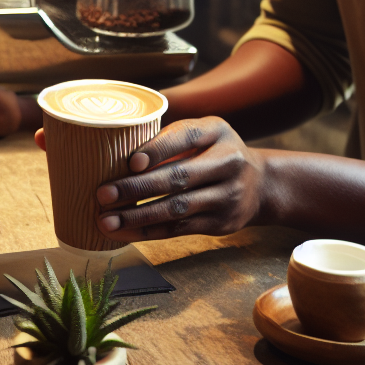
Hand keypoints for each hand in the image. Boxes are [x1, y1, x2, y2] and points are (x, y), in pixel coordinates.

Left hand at [92, 117, 268, 242]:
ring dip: (137, 216)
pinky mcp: (221, 224)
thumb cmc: (216, 152)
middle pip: (178, 177)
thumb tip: (114, 153)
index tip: (130, 162)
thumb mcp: (205, 133)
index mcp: (218, 132)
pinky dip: (149, 232)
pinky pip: (180, 229)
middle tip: (103, 194)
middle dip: (137, 188)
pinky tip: (124, 232)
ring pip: (177, 208)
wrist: (262, 185)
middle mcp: (228, 163)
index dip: (158, 150)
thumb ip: (170, 139)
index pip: (187, 137)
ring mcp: (227, 196)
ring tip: (106, 220)